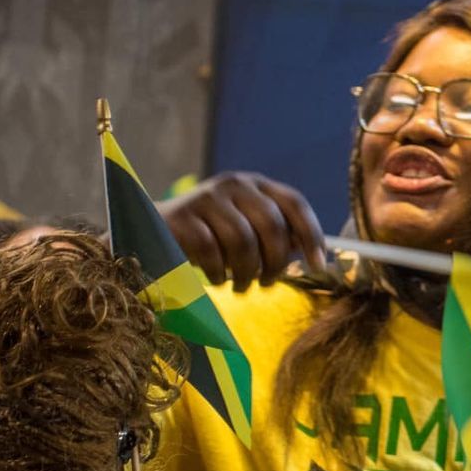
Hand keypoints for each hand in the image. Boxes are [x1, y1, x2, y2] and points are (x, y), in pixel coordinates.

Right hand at [158, 171, 325, 288]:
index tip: (318, 266)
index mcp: (255, 185)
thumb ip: (277, 236)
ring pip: (242, 240)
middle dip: (276, 262)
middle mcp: (233, 184)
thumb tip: (308, 250)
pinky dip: (219, 272)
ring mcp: (206, 196)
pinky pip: (210, 250)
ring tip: (243, 286)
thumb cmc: (211, 236)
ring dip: (247, 272)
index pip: (295, 203)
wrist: (152, 232)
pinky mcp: (181, 215)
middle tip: (267, 284)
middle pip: (272, 225)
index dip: (312, 235)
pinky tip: (218, 279)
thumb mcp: (247, 232)